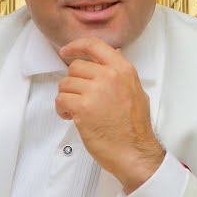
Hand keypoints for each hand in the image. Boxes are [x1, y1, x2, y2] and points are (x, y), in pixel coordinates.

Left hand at [56, 37, 164, 192]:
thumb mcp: (136, 91)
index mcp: (123, 70)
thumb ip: (120, 72)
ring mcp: (95, 91)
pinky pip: (61, 99)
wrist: (134, 152)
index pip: (95, 45)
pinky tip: (71, 117)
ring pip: (65, 84)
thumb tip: (113, 53)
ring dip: (66, 97)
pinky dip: (62, 109)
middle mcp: (109, 76)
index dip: (76, 46)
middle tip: (78, 97)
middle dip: (73, 82)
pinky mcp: (82, 108)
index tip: (66, 51)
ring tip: (75, 110)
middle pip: (75, 67)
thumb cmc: (135, 127)